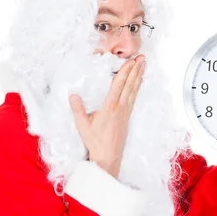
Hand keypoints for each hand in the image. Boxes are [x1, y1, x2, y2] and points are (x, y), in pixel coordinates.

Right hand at [69, 55, 145, 177]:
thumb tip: (73, 95)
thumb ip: (78, 110)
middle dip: (136, 70)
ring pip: (133, 91)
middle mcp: (120, 108)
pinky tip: (139, 83)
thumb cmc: (95, 142)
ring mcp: (125, 113)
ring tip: (144, 66)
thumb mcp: (82, 126)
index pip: (118, 86)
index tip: (130, 61)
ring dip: (139, 77)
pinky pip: (133, 99)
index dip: (125, 72)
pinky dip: (137, 88)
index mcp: (110, 108)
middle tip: (142, 58)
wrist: (108, 157)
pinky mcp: (127, 117)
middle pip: (129, 85)